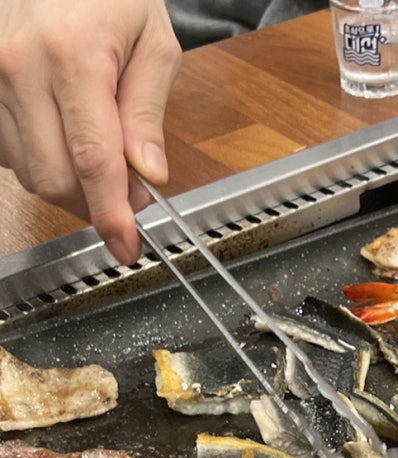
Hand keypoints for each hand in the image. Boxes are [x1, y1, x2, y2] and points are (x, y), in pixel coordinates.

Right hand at [0, 0, 181, 263]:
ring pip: (29, 171)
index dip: (111, 214)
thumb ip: (147, 112)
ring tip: (97, 149)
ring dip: (69, 180)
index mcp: (73, 56)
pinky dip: (40, 158)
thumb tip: (148, 175)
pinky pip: (8, 152)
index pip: (93, 161)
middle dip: (94, 201)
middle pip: (55, 178)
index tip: (126, 246)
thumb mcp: (153, 41)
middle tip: (130, 190)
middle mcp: (20, 67)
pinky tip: (60, 132)